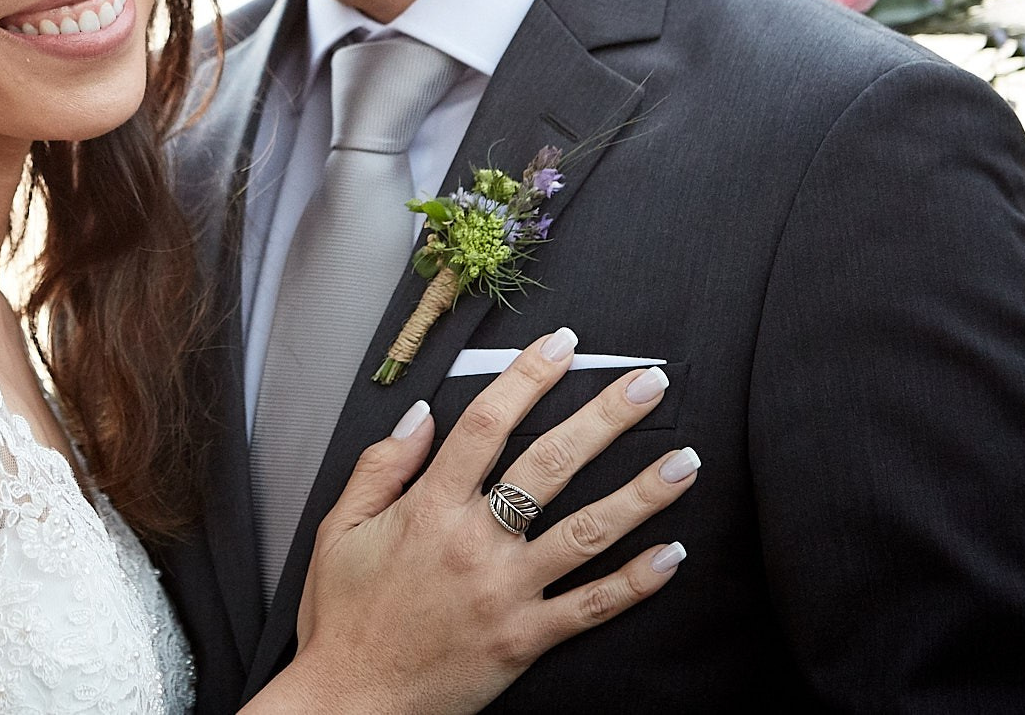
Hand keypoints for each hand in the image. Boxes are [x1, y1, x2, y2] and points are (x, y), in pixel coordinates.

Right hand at [288, 329, 696, 714]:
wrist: (349, 702)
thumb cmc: (342, 616)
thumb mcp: (339, 528)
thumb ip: (382, 467)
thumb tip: (420, 414)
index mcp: (428, 509)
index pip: (486, 423)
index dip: (527, 377)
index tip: (561, 346)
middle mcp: (474, 544)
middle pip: (551, 464)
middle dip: (606, 418)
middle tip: (648, 384)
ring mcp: (505, 594)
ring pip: (587, 533)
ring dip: (641, 494)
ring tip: (684, 462)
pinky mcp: (525, 640)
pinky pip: (592, 608)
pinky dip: (636, 582)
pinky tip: (671, 554)